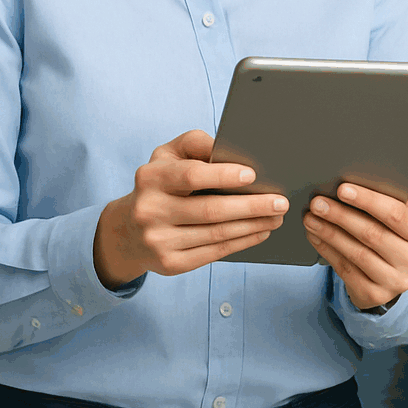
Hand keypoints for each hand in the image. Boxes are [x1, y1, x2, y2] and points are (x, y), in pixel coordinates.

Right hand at [93, 129, 288, 288]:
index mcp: (152, 177)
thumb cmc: (160, 182)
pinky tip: (259, 232)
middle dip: (251, 206)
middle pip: (210, 210)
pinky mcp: (169, 263)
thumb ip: (197, 143)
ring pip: (215, 234)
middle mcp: (151, 210)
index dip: (223, 175)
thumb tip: (232, 148)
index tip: (253, 175)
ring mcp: (159, 240)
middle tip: (280, 202)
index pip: (191, 176)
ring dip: (253, 226)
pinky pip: (213, 253)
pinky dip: (241, 242)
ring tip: (276, 217)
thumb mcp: (169, 154)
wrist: (127, 230)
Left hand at [303, 166, 407, 310]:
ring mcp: (397, 281)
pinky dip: (328, 250)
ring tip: (311, 217)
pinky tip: (315, 236)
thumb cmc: (397, 233)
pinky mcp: (376, 295)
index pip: (396, 214)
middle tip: (317, 202)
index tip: (342, 189)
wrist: (393, 275)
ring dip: (330, 233)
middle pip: (373, 234)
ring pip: (357, 253)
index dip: (368, 200)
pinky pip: (346, 270)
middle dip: (341, 215)